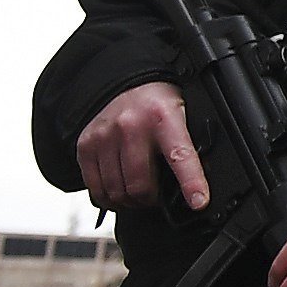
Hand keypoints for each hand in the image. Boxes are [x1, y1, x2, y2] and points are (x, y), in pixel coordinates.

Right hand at [77, 82, 206, 212]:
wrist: (128, 84)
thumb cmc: (158, 105)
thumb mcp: (183, 115)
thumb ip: (189, 144)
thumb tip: (200, 180)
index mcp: (164, 117)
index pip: (180, 155)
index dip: (191, 183)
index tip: (199, 201)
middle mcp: (131, 126)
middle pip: (139, 184)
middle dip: (150, 200)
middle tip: (155, 199)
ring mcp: (104, 137)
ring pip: (115, 190)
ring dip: (128, 202)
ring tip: (137, 196)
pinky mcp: (85, 146)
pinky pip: (94, 187)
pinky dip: (107, 198)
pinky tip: (117, 193)